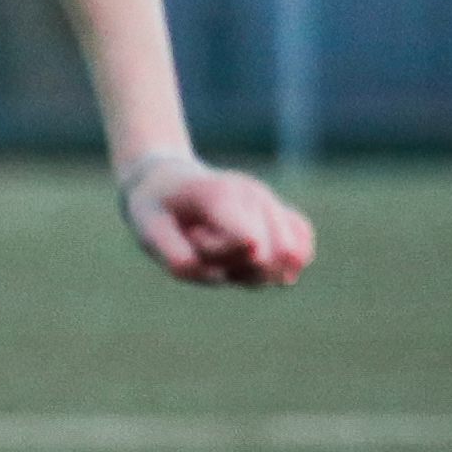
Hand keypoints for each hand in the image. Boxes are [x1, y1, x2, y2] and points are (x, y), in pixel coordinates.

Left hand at [115, 152, 316, 288]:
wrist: (169, 180)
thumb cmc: (157, 207)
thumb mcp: (147, 229)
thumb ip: (172, 253)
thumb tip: (200, 270)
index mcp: (220, 194)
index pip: (249, 242)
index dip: (224, 256)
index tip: (197, 238)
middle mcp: (254, 195)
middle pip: (269, 258)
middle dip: (233, 268)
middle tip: (203, 244)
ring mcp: (272, 204)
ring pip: (290, 260)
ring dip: (253, 270)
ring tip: (223, 248)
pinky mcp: (284, 217)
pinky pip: (304, 251)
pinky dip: (278, 266)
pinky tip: (248, 255)